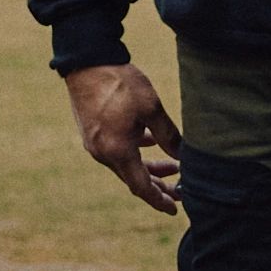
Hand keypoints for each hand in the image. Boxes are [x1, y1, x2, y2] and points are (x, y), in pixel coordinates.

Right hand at [66, 62, 183, 216]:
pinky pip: (116, 151)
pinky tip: (149, 141)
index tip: (175, 210)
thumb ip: (169, 136)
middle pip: (133, 179)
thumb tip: (184, 156)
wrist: (87, 61)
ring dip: (148, 167)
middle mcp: (102, 153)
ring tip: (172, 166)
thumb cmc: (120, 83)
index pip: (141, 187)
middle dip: (158, 186)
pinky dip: (135, 152)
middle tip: (180, 191)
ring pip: (126, 164)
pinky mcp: (92, 132)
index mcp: (117, 151)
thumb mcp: (151, 109)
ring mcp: (94, 144)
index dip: (159, 200)